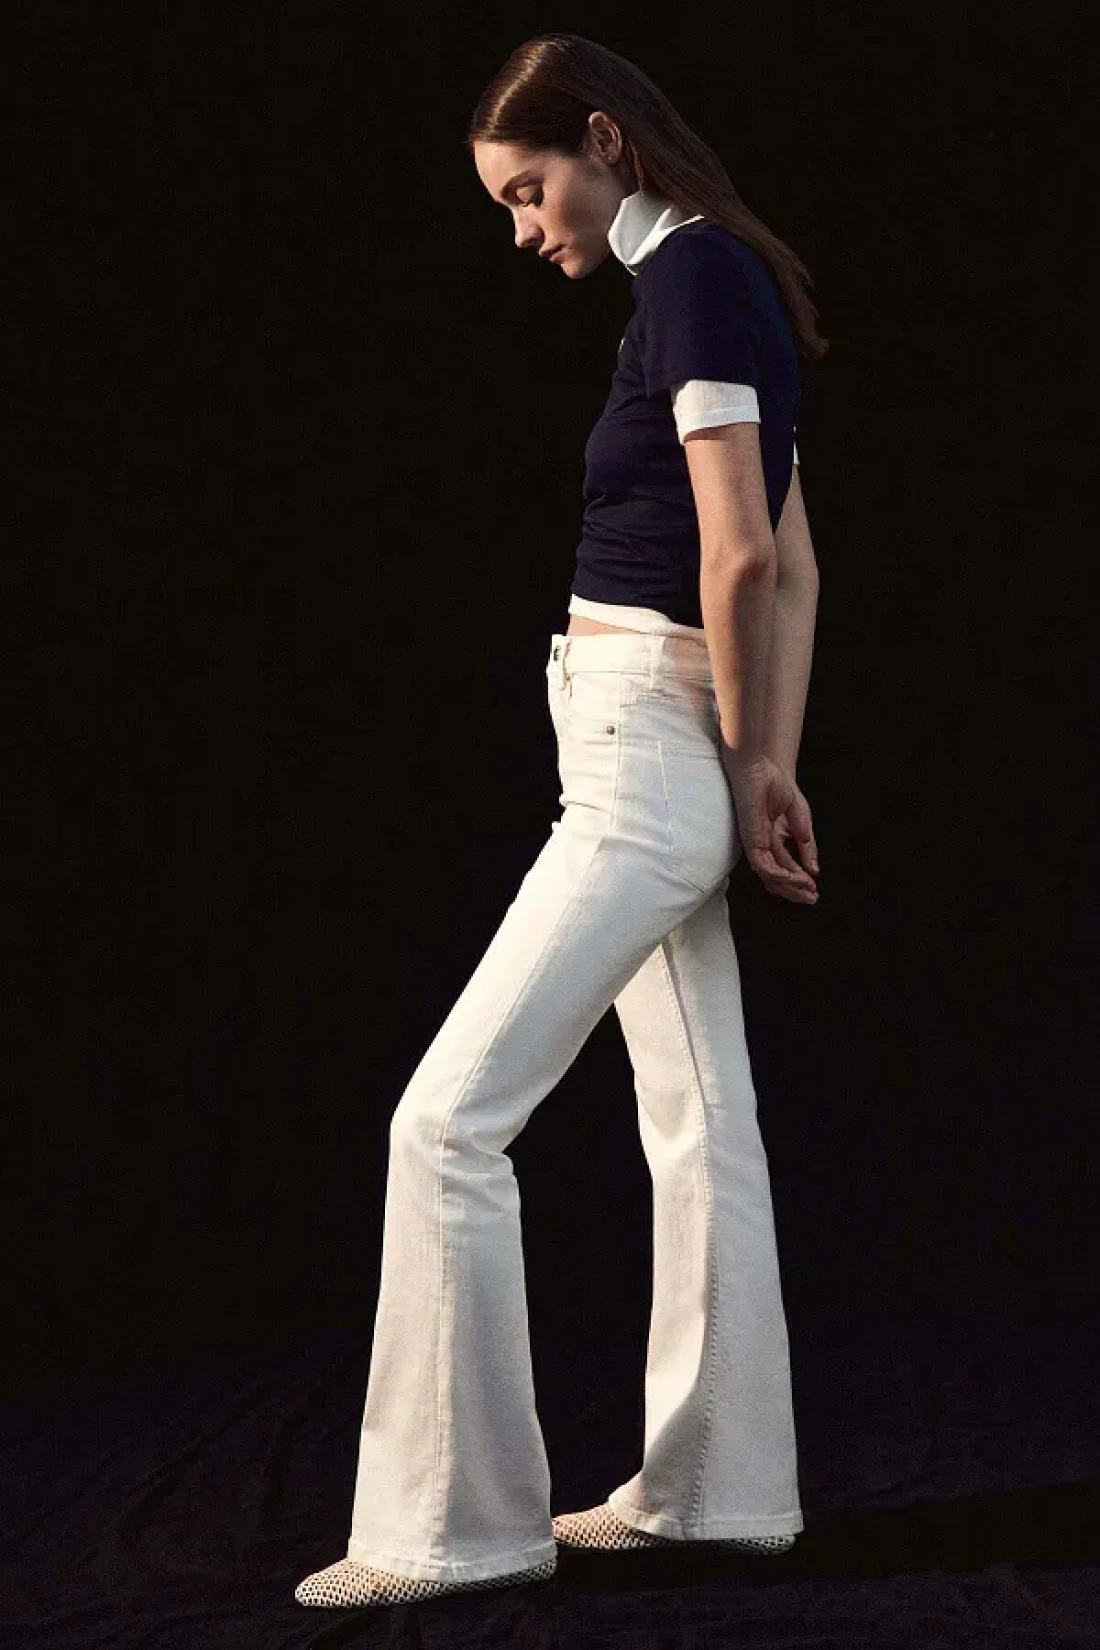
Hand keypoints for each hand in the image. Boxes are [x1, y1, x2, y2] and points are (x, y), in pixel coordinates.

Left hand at [720, 753, 819, 903]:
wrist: (764, 768)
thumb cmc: (778, 787)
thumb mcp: (801, 820)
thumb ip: (806, 844)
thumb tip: (814, 870)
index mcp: (774, 841)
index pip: (785, 868)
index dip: (800, 881)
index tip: (814, 889)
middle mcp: (763, 846)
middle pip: (777, 878)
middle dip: (795, 890)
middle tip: (811, 899)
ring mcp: (756, 845)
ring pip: (770, 876)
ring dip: (790, 885)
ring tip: (807, 891)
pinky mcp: (751, 841)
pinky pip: (764, 865)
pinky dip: (780, 874)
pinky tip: (795, 878)